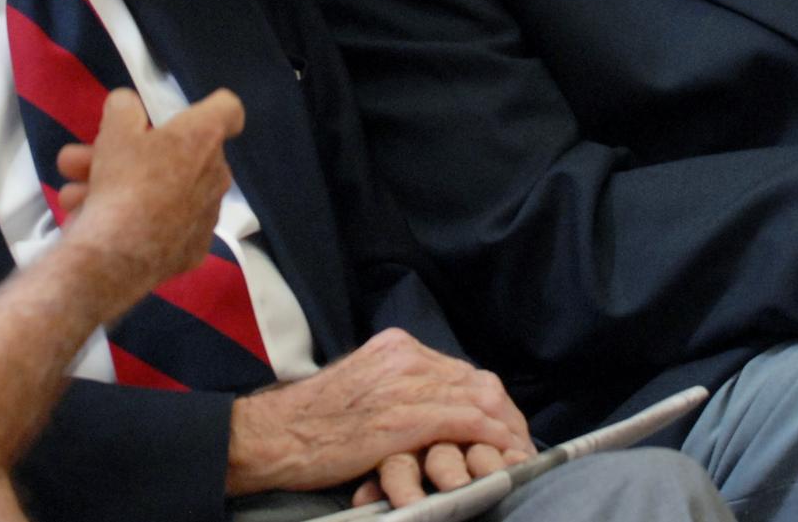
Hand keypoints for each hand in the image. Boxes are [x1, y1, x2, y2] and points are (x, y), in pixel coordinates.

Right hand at [61, 88, 243, 312]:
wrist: (119, 255)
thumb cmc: (123, 181)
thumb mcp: (114, 131)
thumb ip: (123, 108)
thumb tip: (127, 106)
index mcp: (204, 137)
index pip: (228, 110)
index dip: (208, 107)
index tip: (183, 115)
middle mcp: (216, 174)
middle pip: (178, 156)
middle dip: (132, 155)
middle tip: (88, 159)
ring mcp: (207, 216)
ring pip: (161, 192)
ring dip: (120, 188)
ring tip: (72, 193)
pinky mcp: (194, 250)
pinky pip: (163, 226)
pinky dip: (135, 222)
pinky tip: (94, 222)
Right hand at [225, 329, 531, 496]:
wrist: (277, 434)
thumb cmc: (314, 422)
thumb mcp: (362, 389)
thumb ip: (398, 389)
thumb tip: (432, 407)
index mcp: (395, 347)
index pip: (460, 370)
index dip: (489, 399)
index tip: (504, 424)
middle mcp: (404, 357)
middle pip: (475, 381)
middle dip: (504, 414)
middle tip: (520, 442)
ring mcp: (404, 384)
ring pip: (475, 398)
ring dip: (504, 428)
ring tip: (519, 451)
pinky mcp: (403, 417)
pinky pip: (462, 421)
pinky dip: (489, 437)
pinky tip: (503, 451)